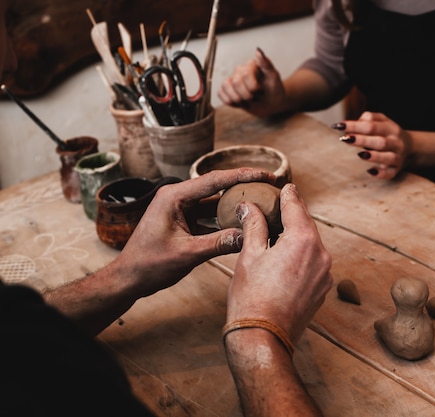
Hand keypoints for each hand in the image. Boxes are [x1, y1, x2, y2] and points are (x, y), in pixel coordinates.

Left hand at [115, 168, 275, 297]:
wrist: (129, 278)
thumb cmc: (149, 264)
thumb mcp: (187, 254)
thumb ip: (219, 243)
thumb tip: (248, 236)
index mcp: (174, 196)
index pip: (215, 180)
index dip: (243, 175)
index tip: (266, 174)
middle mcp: (178, 197)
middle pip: (218, 186)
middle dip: (244, 185)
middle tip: (270, 185)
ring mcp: (181, 208)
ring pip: (215, 201)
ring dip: (236, 203)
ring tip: (262, 202)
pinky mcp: (184, 220)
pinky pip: (210, 215)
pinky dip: (226, 219)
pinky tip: (244, 223)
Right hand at [218, 48, 286, 117]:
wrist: (272, 104)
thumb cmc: (274, 90)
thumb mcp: (274, 77)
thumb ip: (266, 64)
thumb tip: (258, 50)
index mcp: (251, 65)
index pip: (245, 74)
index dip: (253, 87)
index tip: (261, 91)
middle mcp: (240, 70)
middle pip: (236, 82)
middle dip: (248, 95)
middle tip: (256, 97)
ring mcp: (233, 80)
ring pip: (226, 86)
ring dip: (239, 99)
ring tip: (249, 101)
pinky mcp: (228, 90)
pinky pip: (221, 93)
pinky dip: (230, 101)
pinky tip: (240, 103)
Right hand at [226, 183, 332, 342]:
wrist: (263, 336)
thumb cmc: (251, 297)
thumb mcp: (249, 255)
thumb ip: (254, 225)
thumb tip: (249, 206)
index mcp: (302, 240)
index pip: (296, 207)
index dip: (289, 195)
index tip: (286, 187)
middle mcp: (320, 254)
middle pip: (307, 225)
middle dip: (294, 215)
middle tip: (281, 206)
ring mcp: (325, 273)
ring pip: (312, 244)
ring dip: (298, 236)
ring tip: (280, 233)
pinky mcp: (322, 289)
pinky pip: (314, 263)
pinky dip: (303, 256)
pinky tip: (286, 259)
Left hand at [338, 112, 411, 178]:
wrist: (411, 148)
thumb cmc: (389, 133)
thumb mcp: (383, 121)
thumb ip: (370, 118)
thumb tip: (355, 123)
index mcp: (390, 128)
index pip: (372, 125)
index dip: (355, 125)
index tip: (339, 125)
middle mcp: (395, 142)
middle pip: (380, 141)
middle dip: (363, 140)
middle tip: (346, 138)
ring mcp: (397, 157)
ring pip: (387, 157)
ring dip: (374, 156)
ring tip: (360, 154)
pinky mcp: (396, 170)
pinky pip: (390, 173)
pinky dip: (381, 173)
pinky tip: (370, 171)